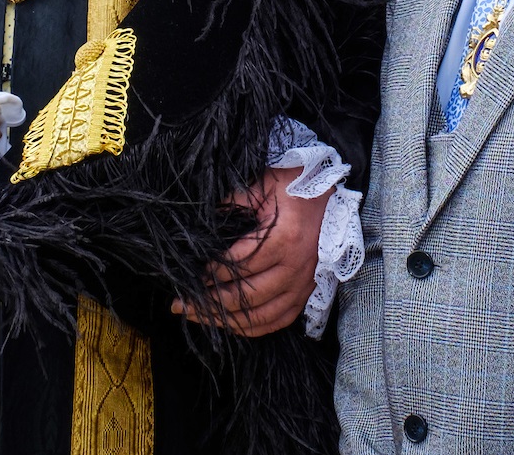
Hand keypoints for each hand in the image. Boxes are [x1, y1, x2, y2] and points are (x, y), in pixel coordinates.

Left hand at [172, 166, 330, 336]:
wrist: (333, 196)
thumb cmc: (295, 187)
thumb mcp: (263, 185)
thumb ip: (232, 202)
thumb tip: (202, 222)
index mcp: (284, 238)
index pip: (240, 264)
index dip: (212, 272)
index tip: (191, 274)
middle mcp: (295, 266)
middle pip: (247, 295)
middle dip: (209, 302)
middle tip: (180, 303)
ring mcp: (303, 283)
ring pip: (260, 315)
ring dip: (225, 320)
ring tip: (197, 316)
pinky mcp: (306, 293)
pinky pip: (278, 320)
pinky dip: (252, 328)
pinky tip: (229, 325)